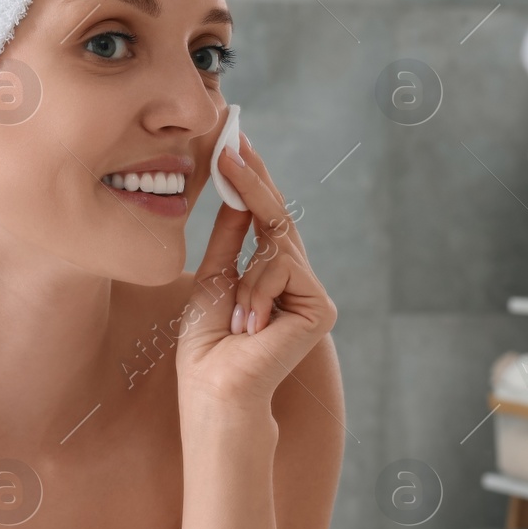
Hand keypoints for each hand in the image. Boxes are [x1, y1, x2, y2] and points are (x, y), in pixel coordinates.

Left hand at [175, 124, 337, 413]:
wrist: (215, 387)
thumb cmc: (207, 345)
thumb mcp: (213, 277)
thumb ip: (230, 237)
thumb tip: (236, 191)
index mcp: (268, 274)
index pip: (263, 218)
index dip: (251, 180)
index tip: (235, 142)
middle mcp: (295, 281)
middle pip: (278, 218)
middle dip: (253, 180)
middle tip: (232, 142)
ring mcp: (310, 294)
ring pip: (277, 243)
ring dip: (246, 276)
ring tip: (234, 319)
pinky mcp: (320, 307)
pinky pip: (283, 268)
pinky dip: (258, 291)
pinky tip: (249, 326)